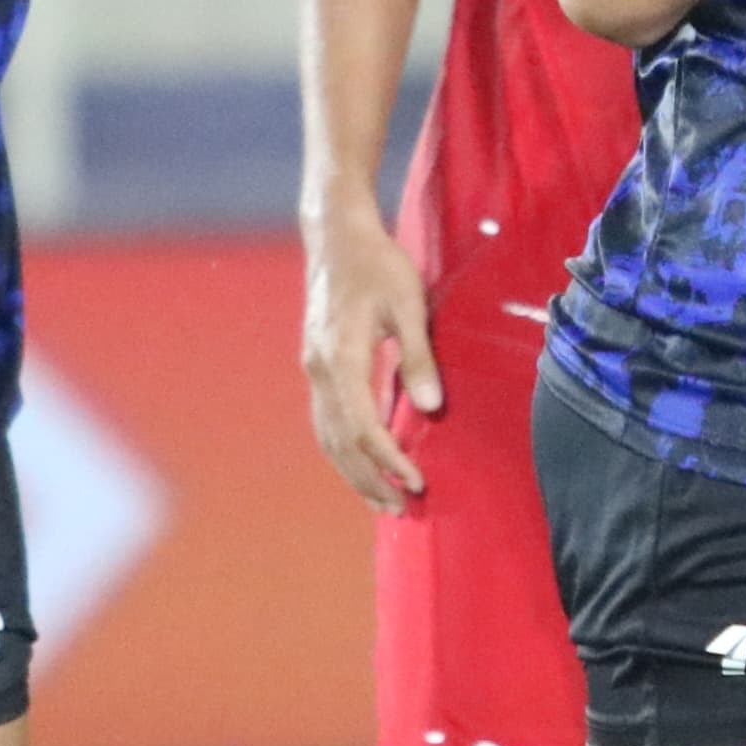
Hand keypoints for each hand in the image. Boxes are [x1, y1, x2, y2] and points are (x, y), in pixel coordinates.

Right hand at [301, 200, 437, 514]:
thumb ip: (418, 356)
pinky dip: (343, 447)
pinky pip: (326, 419)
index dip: (389, 460)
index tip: (416, 482)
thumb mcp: (410, 304)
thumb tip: (431, 407)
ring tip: (380, 499)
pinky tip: (362, 461)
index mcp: (341, 357)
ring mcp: (313, 368)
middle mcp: (319, 370)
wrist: (337, 235)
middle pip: (340, 441)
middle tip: (400, 510)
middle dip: (368, 479)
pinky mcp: (317, 364)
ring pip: (327, 434)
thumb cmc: (380, 264)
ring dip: (352, 470)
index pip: (363, 426)